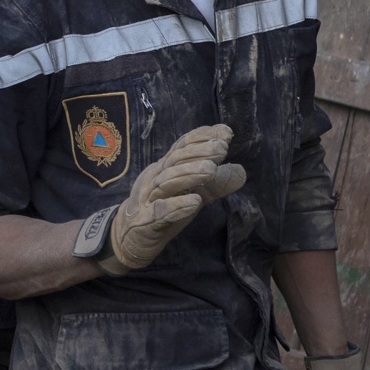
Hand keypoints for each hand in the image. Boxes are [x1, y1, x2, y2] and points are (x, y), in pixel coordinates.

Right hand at [103, 124, 246, 274]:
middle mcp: (155, 178)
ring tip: (212, 170)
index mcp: (166, 169)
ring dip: (190, 174)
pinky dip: (177, 205)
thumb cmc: (163, 210)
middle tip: (222, 149)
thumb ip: (215, 184)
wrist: (128, 237)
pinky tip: (195, 202)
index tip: (225, 132)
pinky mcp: (146, 221)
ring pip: (167, 182)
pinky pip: (160, 211)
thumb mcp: (193, 194)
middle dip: (199, 152)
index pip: (182, 147)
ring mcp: (148, 199)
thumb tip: (241, 171)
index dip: (201, 137)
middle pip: (175, 160)